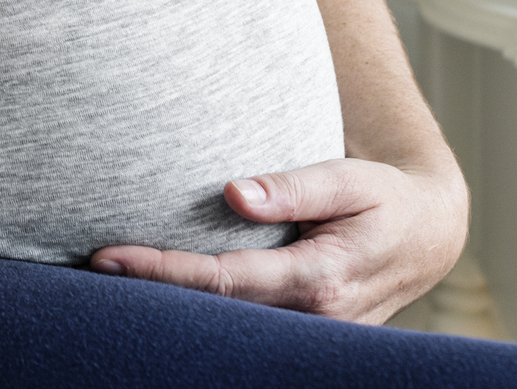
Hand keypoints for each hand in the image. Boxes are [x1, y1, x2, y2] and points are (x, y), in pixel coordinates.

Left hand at [89, 157, 468, 325]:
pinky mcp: (301, 337)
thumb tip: (233, 193)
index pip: (221, 282)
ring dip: (168, 310)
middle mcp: (309, 320)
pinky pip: (242, 328)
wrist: (429, 236)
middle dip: (149, 298)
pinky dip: (200, 315)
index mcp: (317, 282)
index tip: (108, 257)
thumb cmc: (385, 199)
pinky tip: (162, 299)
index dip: (160, 273)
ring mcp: (306, 338)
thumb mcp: (348, 180)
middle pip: (211, 314)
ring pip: (224, 328)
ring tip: (108, 286)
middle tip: (87, 271)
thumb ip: (293, 188)